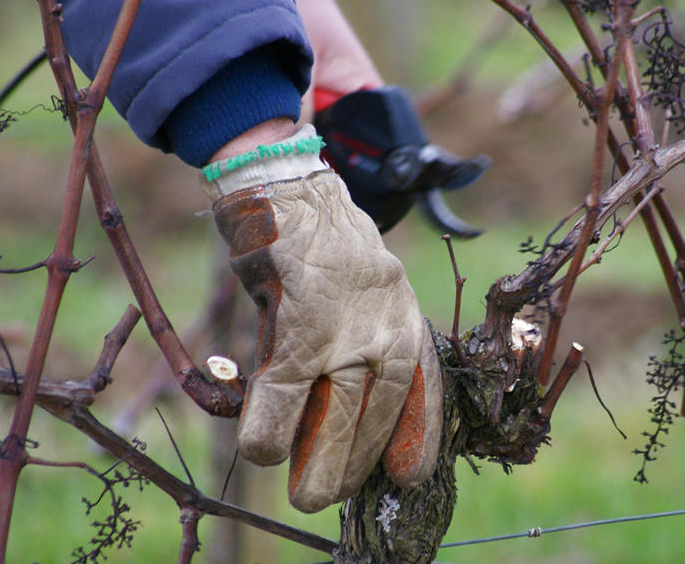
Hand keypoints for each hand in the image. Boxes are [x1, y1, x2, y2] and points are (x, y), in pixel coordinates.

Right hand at [201, 125, 442, 512]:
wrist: (290, 190)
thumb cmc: (326, 247)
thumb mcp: (370, 290)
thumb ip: (369, 339)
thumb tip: (348, 407)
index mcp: (405, 319)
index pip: (423, 392)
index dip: (416, 439)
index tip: (408, 477)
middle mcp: (385, 328)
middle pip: (375, 416)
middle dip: (353, 465)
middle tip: (328, 493)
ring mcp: (343, 329)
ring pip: (334, 418)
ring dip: (315, 463)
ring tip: (303, 495)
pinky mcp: (298, 326)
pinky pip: (283, 397)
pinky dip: (268, 431)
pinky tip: (260, 449)